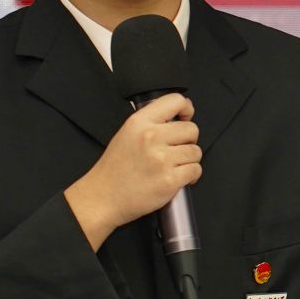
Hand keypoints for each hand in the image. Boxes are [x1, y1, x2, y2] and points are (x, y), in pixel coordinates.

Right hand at [64, 93, 199, 250]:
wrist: (103, 197)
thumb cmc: (115, 168)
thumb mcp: (127, 133)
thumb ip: (152, 122)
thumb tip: (181, 113)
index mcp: (139, 122)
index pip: (176, 101)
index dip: (187, 110)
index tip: (185, 119)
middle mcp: (151, 137)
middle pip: (192, 129)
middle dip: (188, 141)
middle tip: (175, 150)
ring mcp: (161, 159)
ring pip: (196, 152)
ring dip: (189, 160)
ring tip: (173, 166)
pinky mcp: (169, 180)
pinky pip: (196, 170)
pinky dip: (191, 176)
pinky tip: (177, 178)